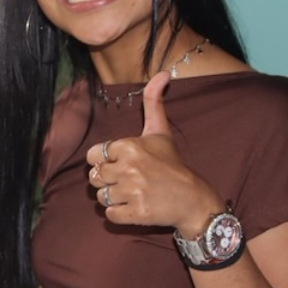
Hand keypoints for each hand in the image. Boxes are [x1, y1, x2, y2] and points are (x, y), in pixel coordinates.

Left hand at [85, 71, 225, 234]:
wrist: (193, 199)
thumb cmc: (172, 164)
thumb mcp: (160, 132)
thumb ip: (153, 102)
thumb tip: (163, 73)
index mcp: (129, 145)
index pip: (93, 155)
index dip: (104, 161)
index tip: (122, 164)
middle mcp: (128, 167)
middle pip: (94, 177)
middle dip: (108, 180)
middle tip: (130, 180)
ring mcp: (132, 191)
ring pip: (100, 196)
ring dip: (114, 197)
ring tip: (134, 193)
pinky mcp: (135, 213)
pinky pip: (109, 215)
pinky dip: (119, 214)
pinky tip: (136, 206)